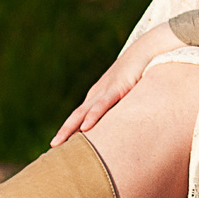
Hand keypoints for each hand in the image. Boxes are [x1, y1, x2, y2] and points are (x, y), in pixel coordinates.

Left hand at [53, 21, 184, 145]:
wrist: (146, 51)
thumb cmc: (140, 73)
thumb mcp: (129, 94)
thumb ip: (123, 108)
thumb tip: (123, 126)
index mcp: (99, 96)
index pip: (80, 116)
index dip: (71, 130)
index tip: (62, 145)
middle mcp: (97, 94)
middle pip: (75, 116)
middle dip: (64, 131)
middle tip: (52, 147)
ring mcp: (105, 91)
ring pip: (83, 113)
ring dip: (69, 128)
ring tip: (58, 142)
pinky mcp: (117, 88)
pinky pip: (102, 105)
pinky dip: (92, 116)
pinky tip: (84, 127)